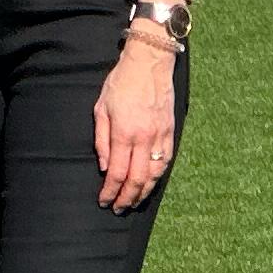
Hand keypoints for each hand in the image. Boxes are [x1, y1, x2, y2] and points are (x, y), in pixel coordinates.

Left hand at [96, 37, 179, 211]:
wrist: (149, 63)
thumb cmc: (120, 83)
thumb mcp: (101, 108)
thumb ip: (101, 139)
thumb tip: (103, 166)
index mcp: (124, 133)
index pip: (116, 172)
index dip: (110, 191)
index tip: (104, 202)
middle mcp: (144, 138)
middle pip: (137, 179)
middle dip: (127, 198)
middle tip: (118, 209)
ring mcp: (160, 136)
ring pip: (155, 174)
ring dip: (144, 192)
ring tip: (134, 202)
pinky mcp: (171, 132)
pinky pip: (166, 161)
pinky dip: (158, 177)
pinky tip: (151, 184)